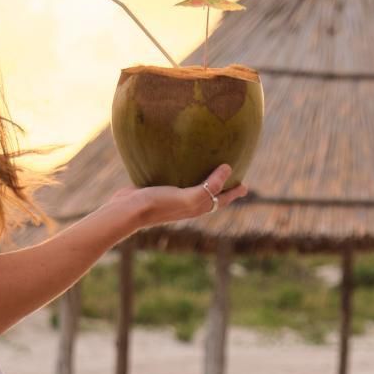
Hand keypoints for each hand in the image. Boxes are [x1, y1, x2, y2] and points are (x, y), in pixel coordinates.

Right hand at [107, 163, 250, 231]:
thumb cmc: (159, 204)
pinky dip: (184, 173)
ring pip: (193, 188)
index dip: (233, 193)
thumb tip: (228, 168)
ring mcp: (173, 197)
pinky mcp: (159, 189)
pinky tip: (179, 164)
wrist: (129, 209)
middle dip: (222, 188)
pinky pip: (177, 180)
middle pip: (210, 195)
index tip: (245, 186)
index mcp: (196, 207)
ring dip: (203, 181)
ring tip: (207, 170)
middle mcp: (187, 204)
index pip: (220, 200)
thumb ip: (209, 186)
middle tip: (232, 178)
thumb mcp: (189, 197)